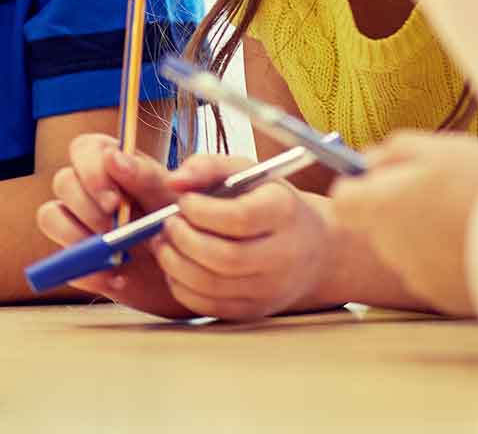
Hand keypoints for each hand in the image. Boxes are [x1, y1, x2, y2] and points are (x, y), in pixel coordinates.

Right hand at [36, 132, 189, 317]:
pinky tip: (118, 279)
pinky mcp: (76, 257)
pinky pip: (62, 261)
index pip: (83, 149)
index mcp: (111, 163)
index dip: (91, 172)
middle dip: (88, 208)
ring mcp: (77, 222)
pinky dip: (88, 273)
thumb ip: (146, 176)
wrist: (193, 272)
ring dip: (77, 237)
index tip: (114, 201)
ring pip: (50, 216)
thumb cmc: (184, 224)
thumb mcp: (172, 200)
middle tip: (117, 231)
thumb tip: (113, 157)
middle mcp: (87, 188)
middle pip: (63, 182)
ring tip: (116, 256)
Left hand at [147, 154, 335, 320]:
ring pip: (212, 285)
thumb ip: (208, 166)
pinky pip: (209, 306)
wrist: (314, 249)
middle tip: (167, 223)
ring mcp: (270, 289)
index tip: (183, 201)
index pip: (240, 218)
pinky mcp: (254, 310)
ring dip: (175, 263)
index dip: (201, 211)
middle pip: (225, 257)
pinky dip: (181, 286)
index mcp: (284, 213)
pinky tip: (175, 264)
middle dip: (183, 239)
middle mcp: (283, 256)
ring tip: (164, 241)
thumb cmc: (270, 203)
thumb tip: (174, 181)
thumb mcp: (247, 172)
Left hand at [331, 132, 477, 316]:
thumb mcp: (440, 149)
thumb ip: (394, 151)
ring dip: (430, 235)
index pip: (342, 203)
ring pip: (411, 250)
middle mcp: (390, 247)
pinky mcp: (445, 297)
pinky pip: (439, 272)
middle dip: (402, 209)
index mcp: (380, 208)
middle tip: (444, 193)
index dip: (359, 188)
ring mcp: (417, 276)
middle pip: (380, 225)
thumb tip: (369, 160)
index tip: (382, 178)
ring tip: (472, 218)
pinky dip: (453, 260)